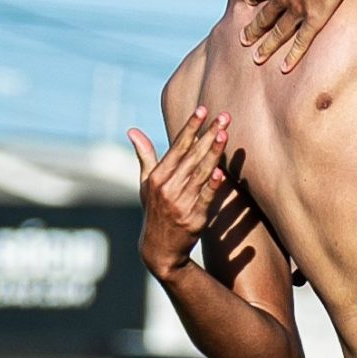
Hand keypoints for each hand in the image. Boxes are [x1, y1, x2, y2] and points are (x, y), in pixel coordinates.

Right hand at [129, 104, 229, 276]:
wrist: (159, 248)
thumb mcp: (146, 183)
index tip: (202, 109)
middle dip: (208, 134)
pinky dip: (211, 185)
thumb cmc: (154, 210)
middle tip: (224, 116)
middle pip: (192, 156)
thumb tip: (132, 130)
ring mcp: (181, 203)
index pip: (177, 146)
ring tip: (224, 134)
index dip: (191, 127)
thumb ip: (145, 155)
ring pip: (200, 173)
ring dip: (213, 153)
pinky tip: (220, 171)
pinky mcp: (194, 217)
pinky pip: (205, 198)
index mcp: (158, 176)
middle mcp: (168, 187)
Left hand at [242, 0, 356, 70]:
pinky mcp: (314, 18)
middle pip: (266, 14)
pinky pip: (301, 41)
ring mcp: (297, 8)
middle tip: (243, 38)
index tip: (252, 0)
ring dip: (267, 45)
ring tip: (257, 58)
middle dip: (255, 27)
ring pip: (278, 31)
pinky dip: (293, 56)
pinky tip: (285, 67)